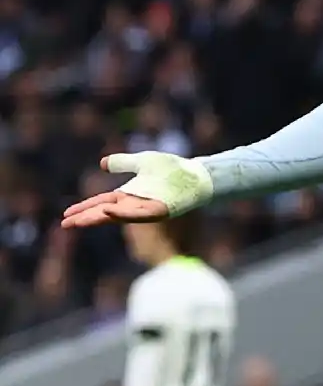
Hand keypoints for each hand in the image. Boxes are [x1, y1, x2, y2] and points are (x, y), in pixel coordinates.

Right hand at [61, 152, 213, 227]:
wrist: (195, 174)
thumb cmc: (172, 169)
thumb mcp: (142, 161)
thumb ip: (123, 162)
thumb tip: (102, 163)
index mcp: (129, 194)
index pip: (101, 202)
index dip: (84, 208)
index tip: (66, 215)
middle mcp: (134, 204)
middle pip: (105, 212)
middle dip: (86, 218)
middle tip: (65, 224)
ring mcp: (146, 209)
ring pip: (119, 216)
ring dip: (100, 218)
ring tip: (81, 220)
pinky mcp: (159, 211)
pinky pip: (139, 215)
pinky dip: (124, 214)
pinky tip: (110, 212)